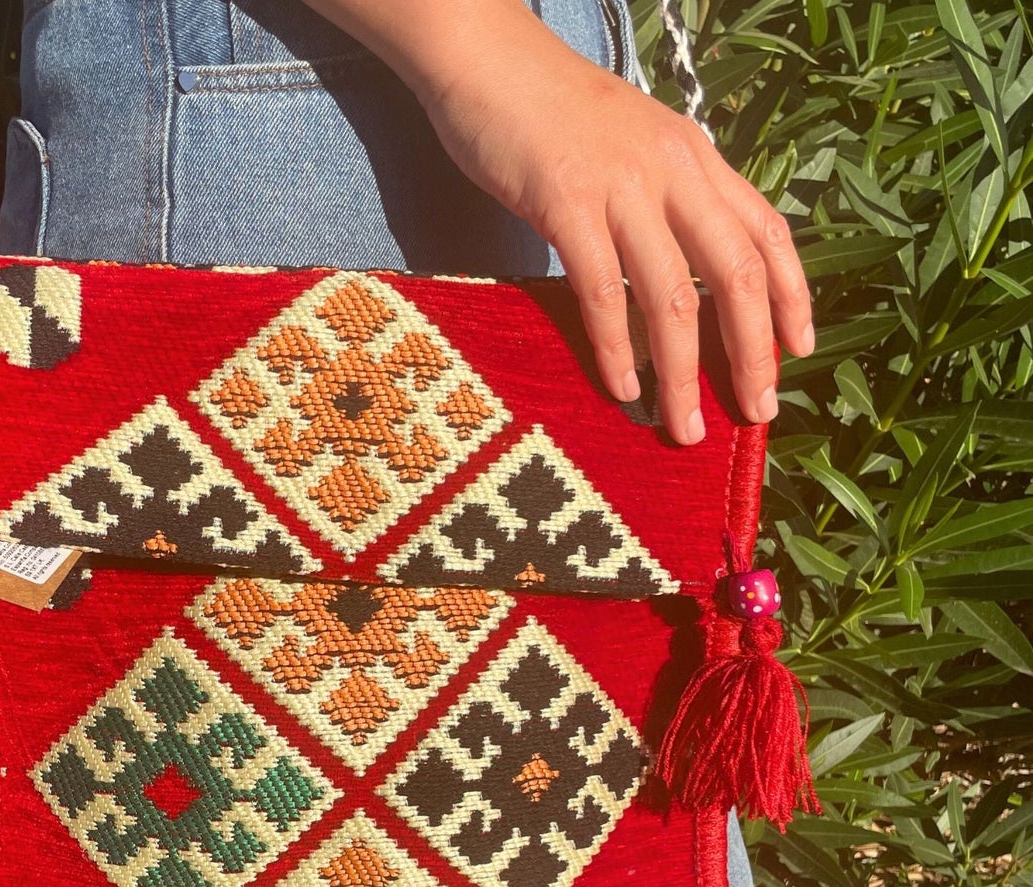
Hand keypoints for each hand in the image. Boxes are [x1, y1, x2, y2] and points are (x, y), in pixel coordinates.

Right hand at [303, 0, 815, 444]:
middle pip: (735, 273)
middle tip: (757, 412)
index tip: (798, 352)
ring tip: (683, 426)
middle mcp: (672, 170)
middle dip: (751, 351)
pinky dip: (615, 347)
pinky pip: (601, 288)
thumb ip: (663, 198)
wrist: (487, 59)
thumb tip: (682, 270)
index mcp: (694, 157)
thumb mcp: (631, 146)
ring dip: (683, 372)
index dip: (792, 296)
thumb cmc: (551, 113)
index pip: (764, 231)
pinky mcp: (566, 202)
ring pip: (671, 294)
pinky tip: (622, 388)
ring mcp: (620, 185)